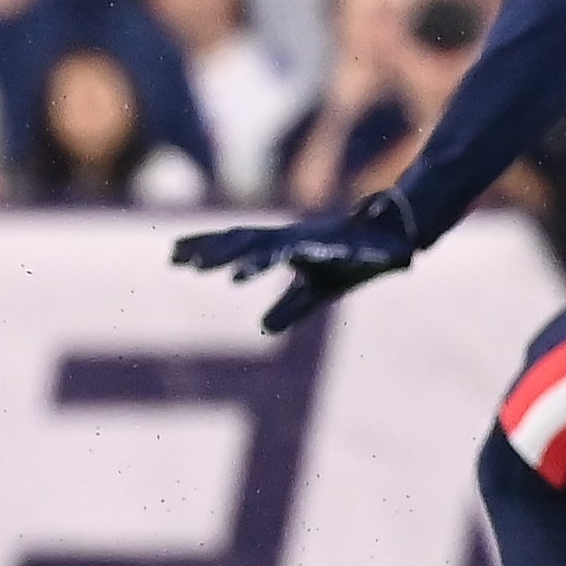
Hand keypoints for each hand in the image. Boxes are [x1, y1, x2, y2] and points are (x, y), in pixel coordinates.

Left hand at [173, 190, 416, 333]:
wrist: (394, 242)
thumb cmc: (351, 262)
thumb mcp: (317, 291)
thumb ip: (289, 307)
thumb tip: (264, 328)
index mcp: (282, 244)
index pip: (236, 242)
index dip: (204, 246)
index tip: (171, 256)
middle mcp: (288, 236)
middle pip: (240, 240)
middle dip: (208, 250)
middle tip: (173, 260)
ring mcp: (306, 238)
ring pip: (261, 245)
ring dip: (232, 255)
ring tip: (202, 269)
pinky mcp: (327, 245)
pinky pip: (293, 253)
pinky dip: (267, 261)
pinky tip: (242, 274)